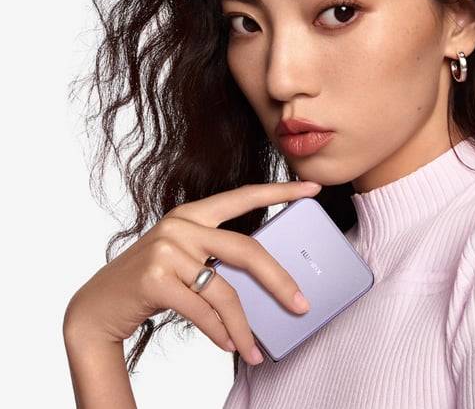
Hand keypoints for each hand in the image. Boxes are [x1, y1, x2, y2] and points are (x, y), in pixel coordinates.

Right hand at [63, 180, 320, 365]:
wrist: (97, 307)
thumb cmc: (152, 282)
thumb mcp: (185, 258)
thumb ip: (217, 258)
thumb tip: (270, 284)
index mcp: (192, 214)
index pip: (243, 197)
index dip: (280, 192)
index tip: (312, 189)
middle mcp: (180, 225)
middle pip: (246, 250)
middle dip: (279, 281)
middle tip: (301, 305)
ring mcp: (166, 250)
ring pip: (224, 291)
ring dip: (244, 326)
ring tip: (254, 349)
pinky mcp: (154, 278)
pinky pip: (202, 310)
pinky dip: (220, 332)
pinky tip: (230, 345)